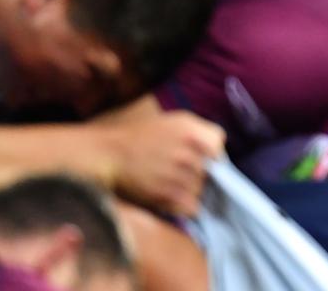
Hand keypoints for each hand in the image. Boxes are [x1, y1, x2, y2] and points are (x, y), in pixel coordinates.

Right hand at [106, 111, 224, 216]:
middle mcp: (189, 152)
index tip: (200, 156)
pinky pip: (192, 206)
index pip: (219, 144)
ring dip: (192, 190)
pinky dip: (183, 205)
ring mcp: (180, 175)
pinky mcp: (169, 195)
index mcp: (191, 130)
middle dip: (202, 173)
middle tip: (180, 171)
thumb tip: (218, 152)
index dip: (211, 151)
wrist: (109, 155)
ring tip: (171, 183)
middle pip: (214, 170)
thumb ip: (199, 132)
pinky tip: (169, 196)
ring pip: (202, 189)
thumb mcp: (174, 122)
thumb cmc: (141, 137)